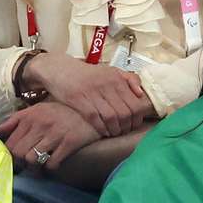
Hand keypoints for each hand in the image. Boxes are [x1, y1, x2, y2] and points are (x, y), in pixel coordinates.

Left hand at [0, 101, 100, 171]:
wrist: (91, 111)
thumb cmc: (61, 111)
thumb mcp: (39, 109)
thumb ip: (16, 119)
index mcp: (31, 115)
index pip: (11, 143)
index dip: (13, 153)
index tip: (19, 156)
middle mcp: (42, 123)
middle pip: (19, 153)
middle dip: (23, 161)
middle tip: (30, 161)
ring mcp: (56, 133)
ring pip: (33, 160)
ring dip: (36, 165)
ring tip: (41, 162)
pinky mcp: (70, 142)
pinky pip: (51, 164)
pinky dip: (50, 167)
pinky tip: (54, 161)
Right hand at [24, 52, 151, 137]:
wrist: (60, 69)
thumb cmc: (88, 74)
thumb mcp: (110, 71)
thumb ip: (128, 79)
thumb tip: (141, 93)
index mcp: (117, 77)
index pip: (135, 103)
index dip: (138, 117)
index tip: (135, 122)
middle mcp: (107, 84)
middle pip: (125, 112)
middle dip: (127, 126)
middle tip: (125, 130)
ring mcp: (93, 92)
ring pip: (112, 117)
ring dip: (115, 129)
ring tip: (115, 132)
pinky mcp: (79, 100)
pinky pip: (95, 119)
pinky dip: (101, 128)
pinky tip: (103, 131)